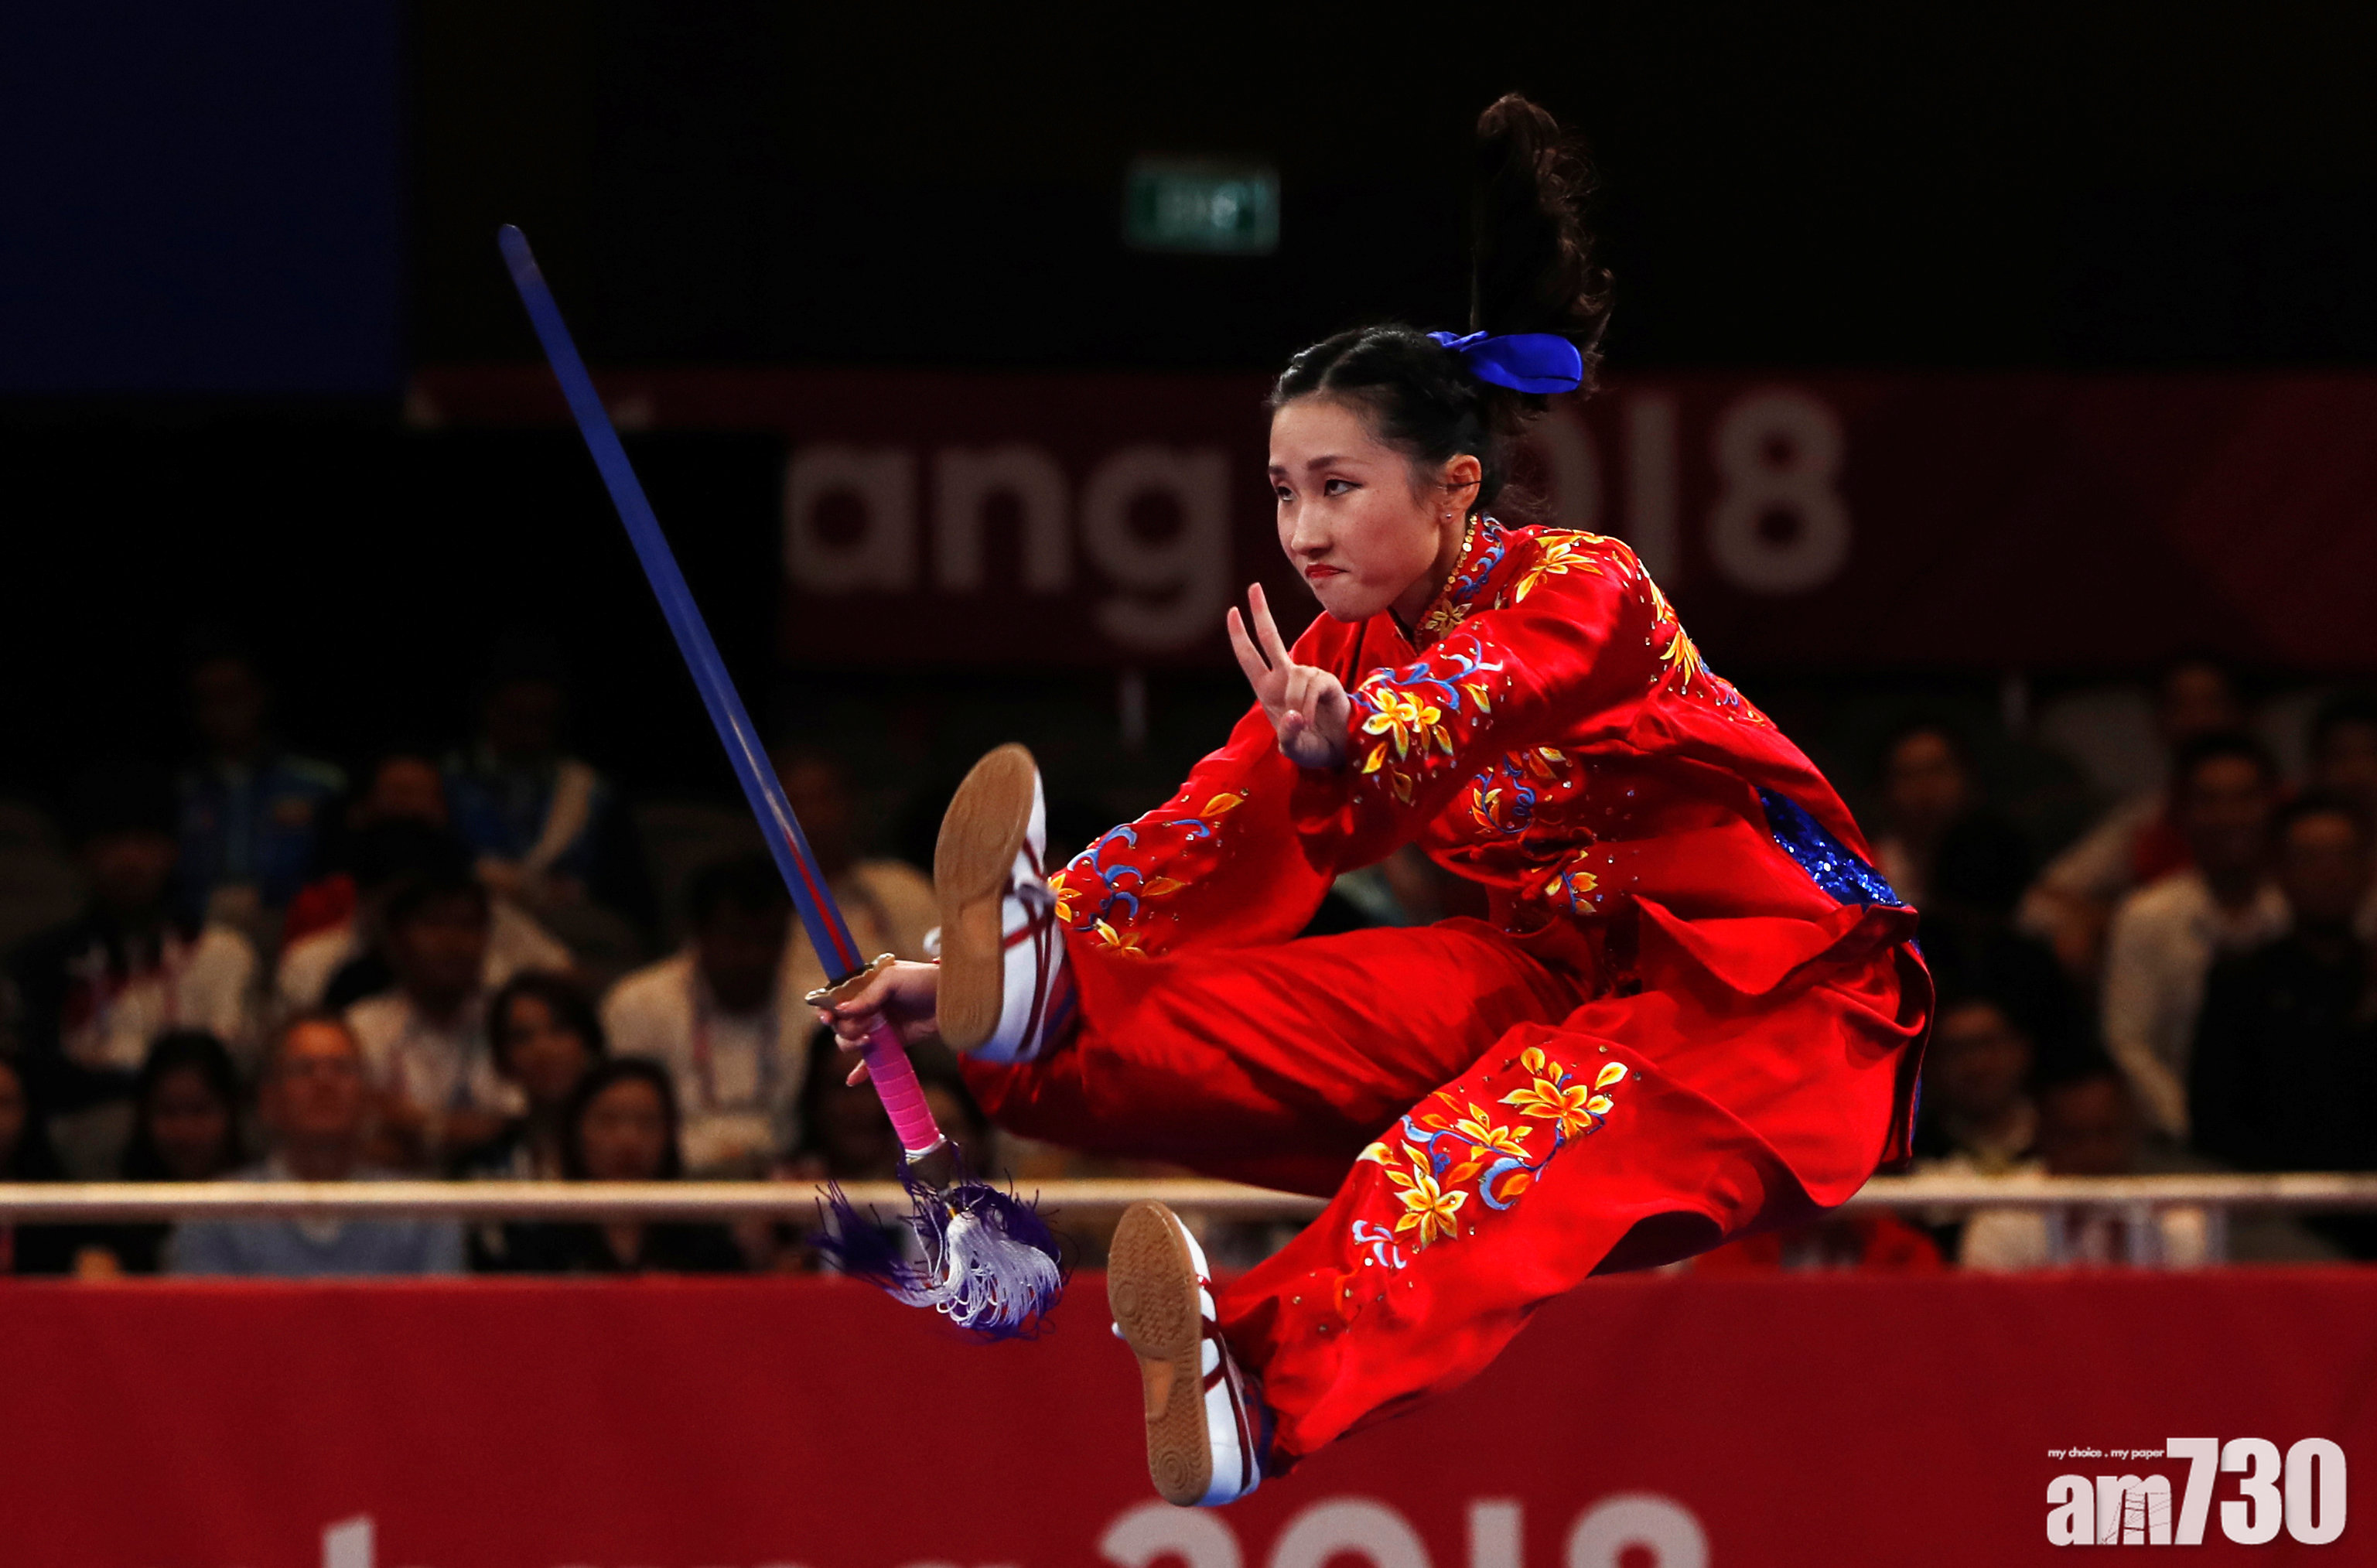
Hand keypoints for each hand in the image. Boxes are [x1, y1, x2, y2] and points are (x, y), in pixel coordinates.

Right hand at [816, 959, 941, 1083]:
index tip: (827, 1018)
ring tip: (869, 1038)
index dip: (827, 1009)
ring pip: (850, 1041)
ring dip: (852, 1043)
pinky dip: (861, 1070)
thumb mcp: (892, 979)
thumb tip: (840, 1011)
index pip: (835, 1000)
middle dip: (846, 1027)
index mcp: (864, 986)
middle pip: (840, 1024)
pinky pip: (871, 1060)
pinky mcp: (892, 1042)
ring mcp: (878, 1026)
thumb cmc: (922, 980)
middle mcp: (867, 1007)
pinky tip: (852, 1080)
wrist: (952, 998)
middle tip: (866, 1025)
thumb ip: (866, 995)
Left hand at [1227, 583, 1348, 768]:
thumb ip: (1288, 736)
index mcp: (1268, 688)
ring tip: (1303, 723)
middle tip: (1253, 586)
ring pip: (1295, 676)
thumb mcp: (1292, 748)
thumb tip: (1294, 715)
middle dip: (1260, 612)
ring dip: (1296, 702)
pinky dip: (1308, 705)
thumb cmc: (1309, 747)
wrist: (1337, 752)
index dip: (1239, 634)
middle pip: (1269, 637)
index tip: (1232, 610)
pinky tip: (1308, 718)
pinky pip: (1313, 686)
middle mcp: (1285, 677)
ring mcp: (1306, 677)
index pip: (1249, 656)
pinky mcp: (1327, 682)